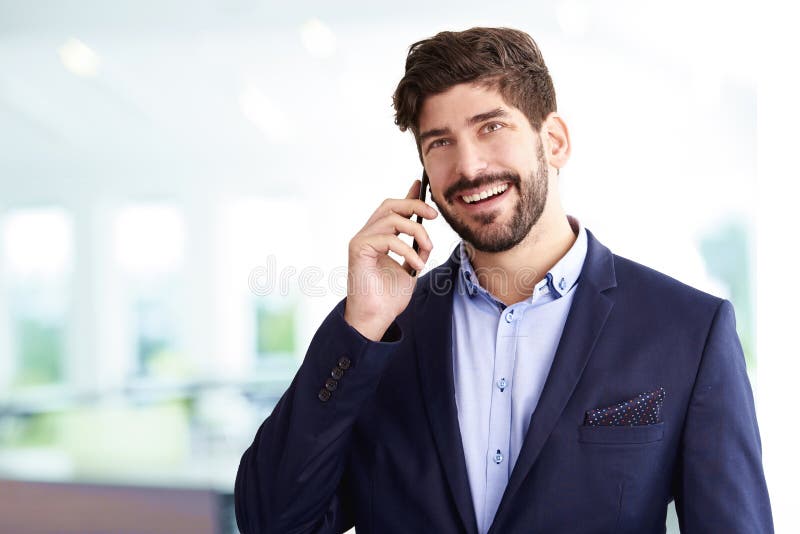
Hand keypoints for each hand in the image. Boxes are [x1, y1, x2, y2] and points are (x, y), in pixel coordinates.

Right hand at [343, 179, 437, 340]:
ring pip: (391, 218)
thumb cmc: (389, 297)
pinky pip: (388, 238)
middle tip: (434, 216)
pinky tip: (416, 263)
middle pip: (390, 205)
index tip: (422, 185)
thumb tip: (426, 233)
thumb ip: (417, 248)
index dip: (408, 196)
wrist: (376, 318)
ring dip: (416, 231)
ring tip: (428, 249)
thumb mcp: (411, 267)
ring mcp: (361, 240)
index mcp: (379, 237)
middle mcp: (367, 234)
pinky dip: (407, 249)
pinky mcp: (358, 248)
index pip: (393, 209)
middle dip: (415, 205)